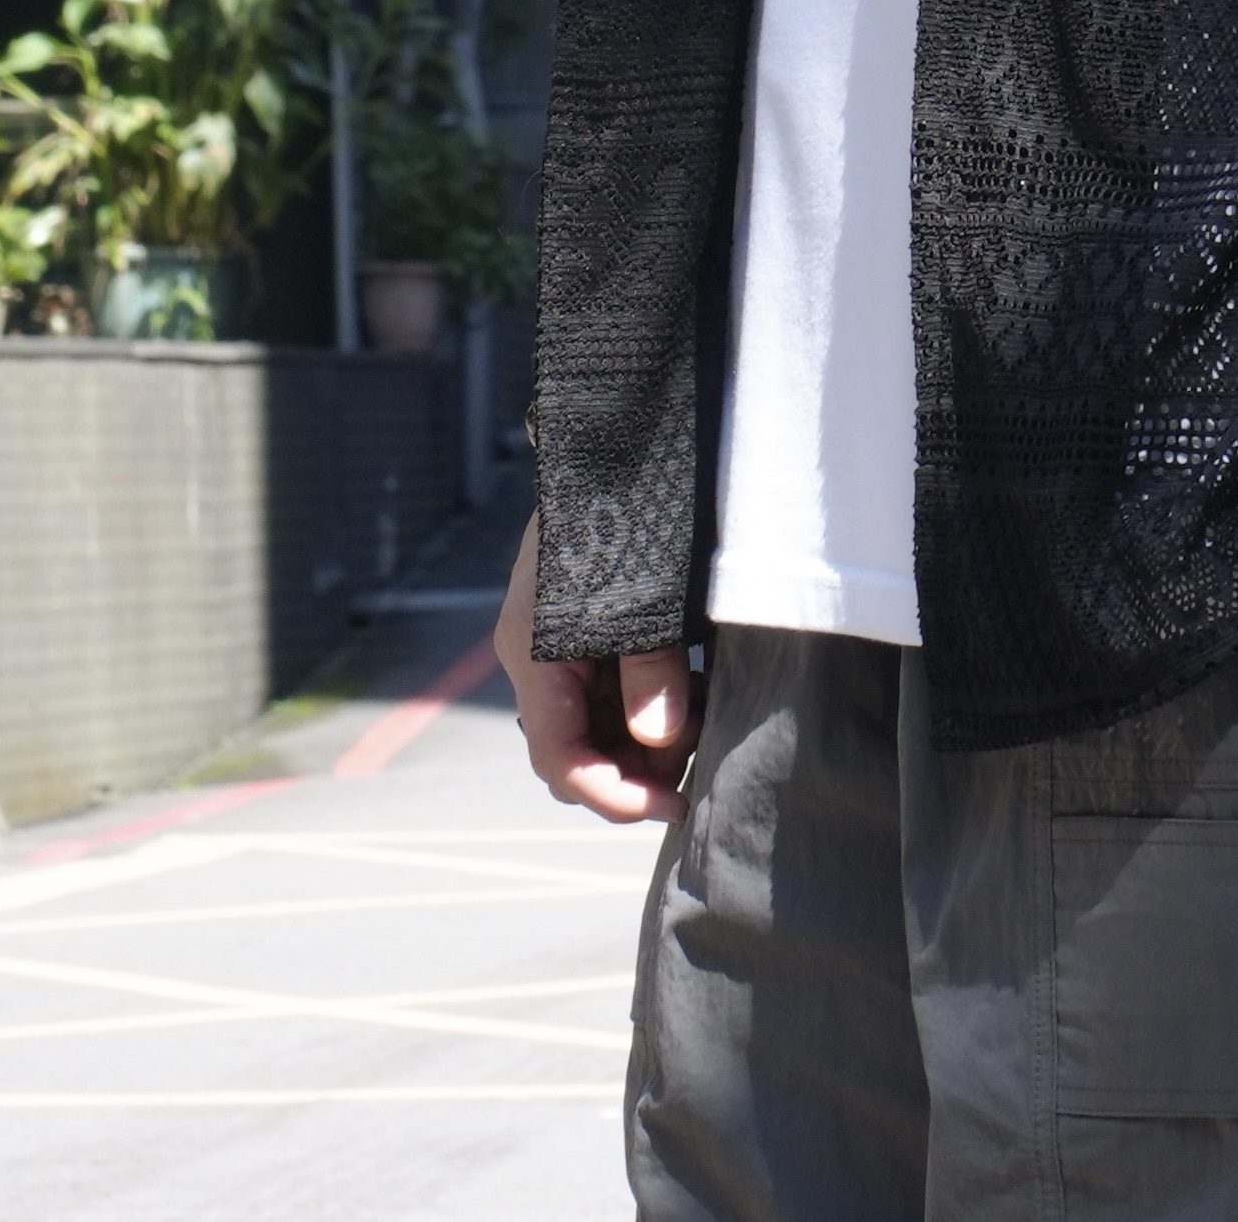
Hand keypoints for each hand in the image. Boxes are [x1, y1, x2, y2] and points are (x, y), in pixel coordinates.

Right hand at [495, 510, 695, 820]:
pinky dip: (650, 703)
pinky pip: (612, 691)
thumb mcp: (647, 594)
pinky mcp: (586, 627)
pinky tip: (692, 687)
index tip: (673, 805)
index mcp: (534, 654)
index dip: (613, 796)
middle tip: (699, 760)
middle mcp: (537, 658)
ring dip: (648, 737)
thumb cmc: (630, 506)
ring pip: (598, 725)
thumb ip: (651, 671)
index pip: (560, 759)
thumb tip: (660, 742)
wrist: (620, 433)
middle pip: (578, 749)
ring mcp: (559, 643)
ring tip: (702, 716)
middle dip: (636, 768)